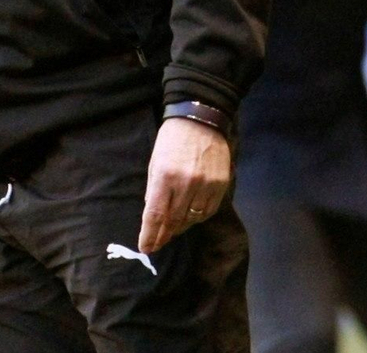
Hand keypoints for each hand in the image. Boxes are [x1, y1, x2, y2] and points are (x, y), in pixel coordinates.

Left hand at [139, 116, 230, 252]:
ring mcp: (205, 185)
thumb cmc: (172, 139)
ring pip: (192, 219)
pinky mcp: (220, 184)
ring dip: (180, 228)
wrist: (200, 118)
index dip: (150, 235)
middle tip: (157, 244)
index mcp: (164, 177)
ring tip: (172, 232)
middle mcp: (185, 184)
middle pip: (173, 220)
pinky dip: (198, 218)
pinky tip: (190, 218)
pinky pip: (208, 211)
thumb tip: (153, 214)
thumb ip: (154, 188)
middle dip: (163, 235)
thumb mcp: (155, 161)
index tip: (146, 248)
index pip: (155, 215)